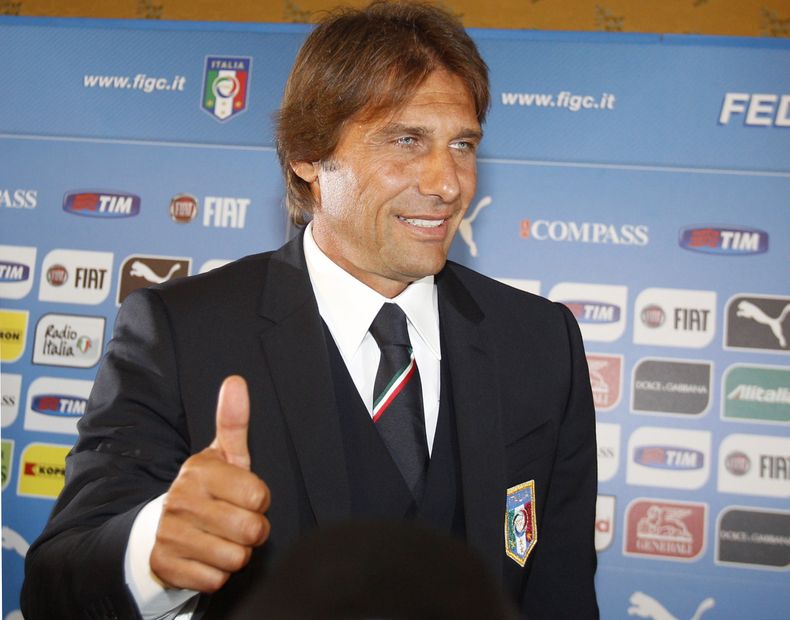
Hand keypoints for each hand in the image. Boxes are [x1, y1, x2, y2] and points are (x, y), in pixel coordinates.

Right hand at [150, 375, 270, 591]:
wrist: (160, 528)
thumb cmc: (205, 489)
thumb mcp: (222, 455)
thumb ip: (233, 421)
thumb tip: (236, 381)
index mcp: (199, 471)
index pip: (259, 496)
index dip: (259, 501)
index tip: (243, 497)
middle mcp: (181, 500)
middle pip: (252, 530)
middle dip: (252, 531)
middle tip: (237, 522)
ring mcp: (170, 534)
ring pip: (236, 558)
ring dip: (235, 553)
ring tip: (220, 538)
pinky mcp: (165, 566)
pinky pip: (215, 580)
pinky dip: (215, 574)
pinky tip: (204, 556)